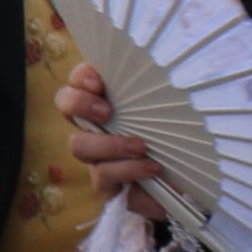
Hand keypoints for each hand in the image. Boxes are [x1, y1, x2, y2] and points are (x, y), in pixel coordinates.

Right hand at [60, 56, 166, 202]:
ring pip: (80, 145)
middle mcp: (92, 123)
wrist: (186, 179)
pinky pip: (103, 176)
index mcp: (105, 99)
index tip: (99, 83)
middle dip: (80, 104)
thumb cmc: (176, 136)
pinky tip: (151, 168)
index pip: (78, 79)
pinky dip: (129, 170)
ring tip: (141, 146)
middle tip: (107, 112)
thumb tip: (169, 69)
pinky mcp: (104, 182)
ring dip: (110, 144)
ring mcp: (94, 153)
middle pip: (65, 105)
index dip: (81, 77)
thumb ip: (157, 92)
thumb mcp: (170, 111)